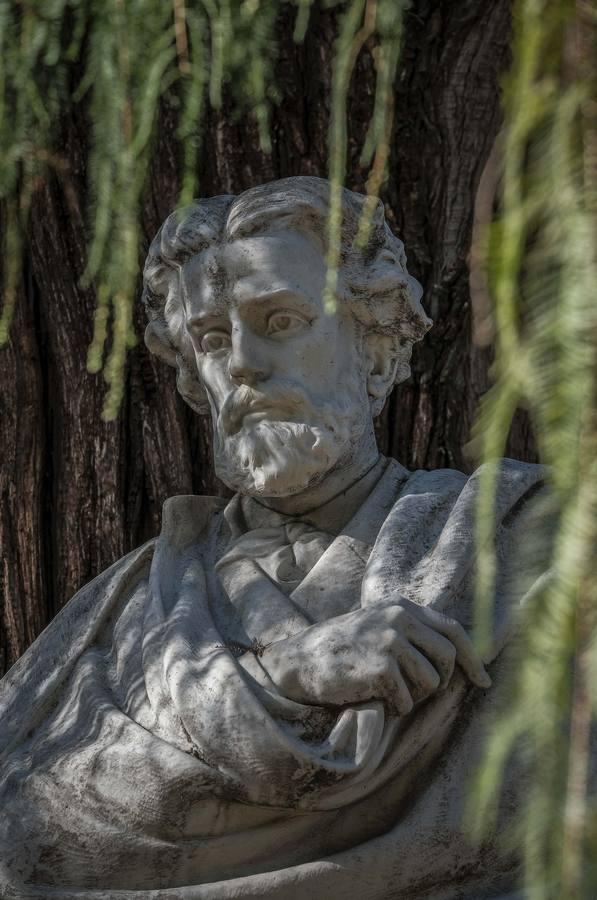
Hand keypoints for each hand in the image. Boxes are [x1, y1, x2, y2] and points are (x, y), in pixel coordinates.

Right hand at [257, 598, 490, 714]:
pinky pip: (406, 701)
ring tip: (385, 690)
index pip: (453, 629)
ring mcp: (390, 641)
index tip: (484, 681)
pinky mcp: (381, 667)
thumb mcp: (378, 626)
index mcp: (402, 606)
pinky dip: (393, 708)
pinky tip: (372, 697)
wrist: (300, 660)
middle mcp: (399, 618)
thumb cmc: (341, 649)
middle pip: (448, 658)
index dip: (473, 658)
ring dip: (413, 696)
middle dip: (440, 681)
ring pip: (431, 683)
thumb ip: (412, 633)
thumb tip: (456, 661)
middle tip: (416, 691)